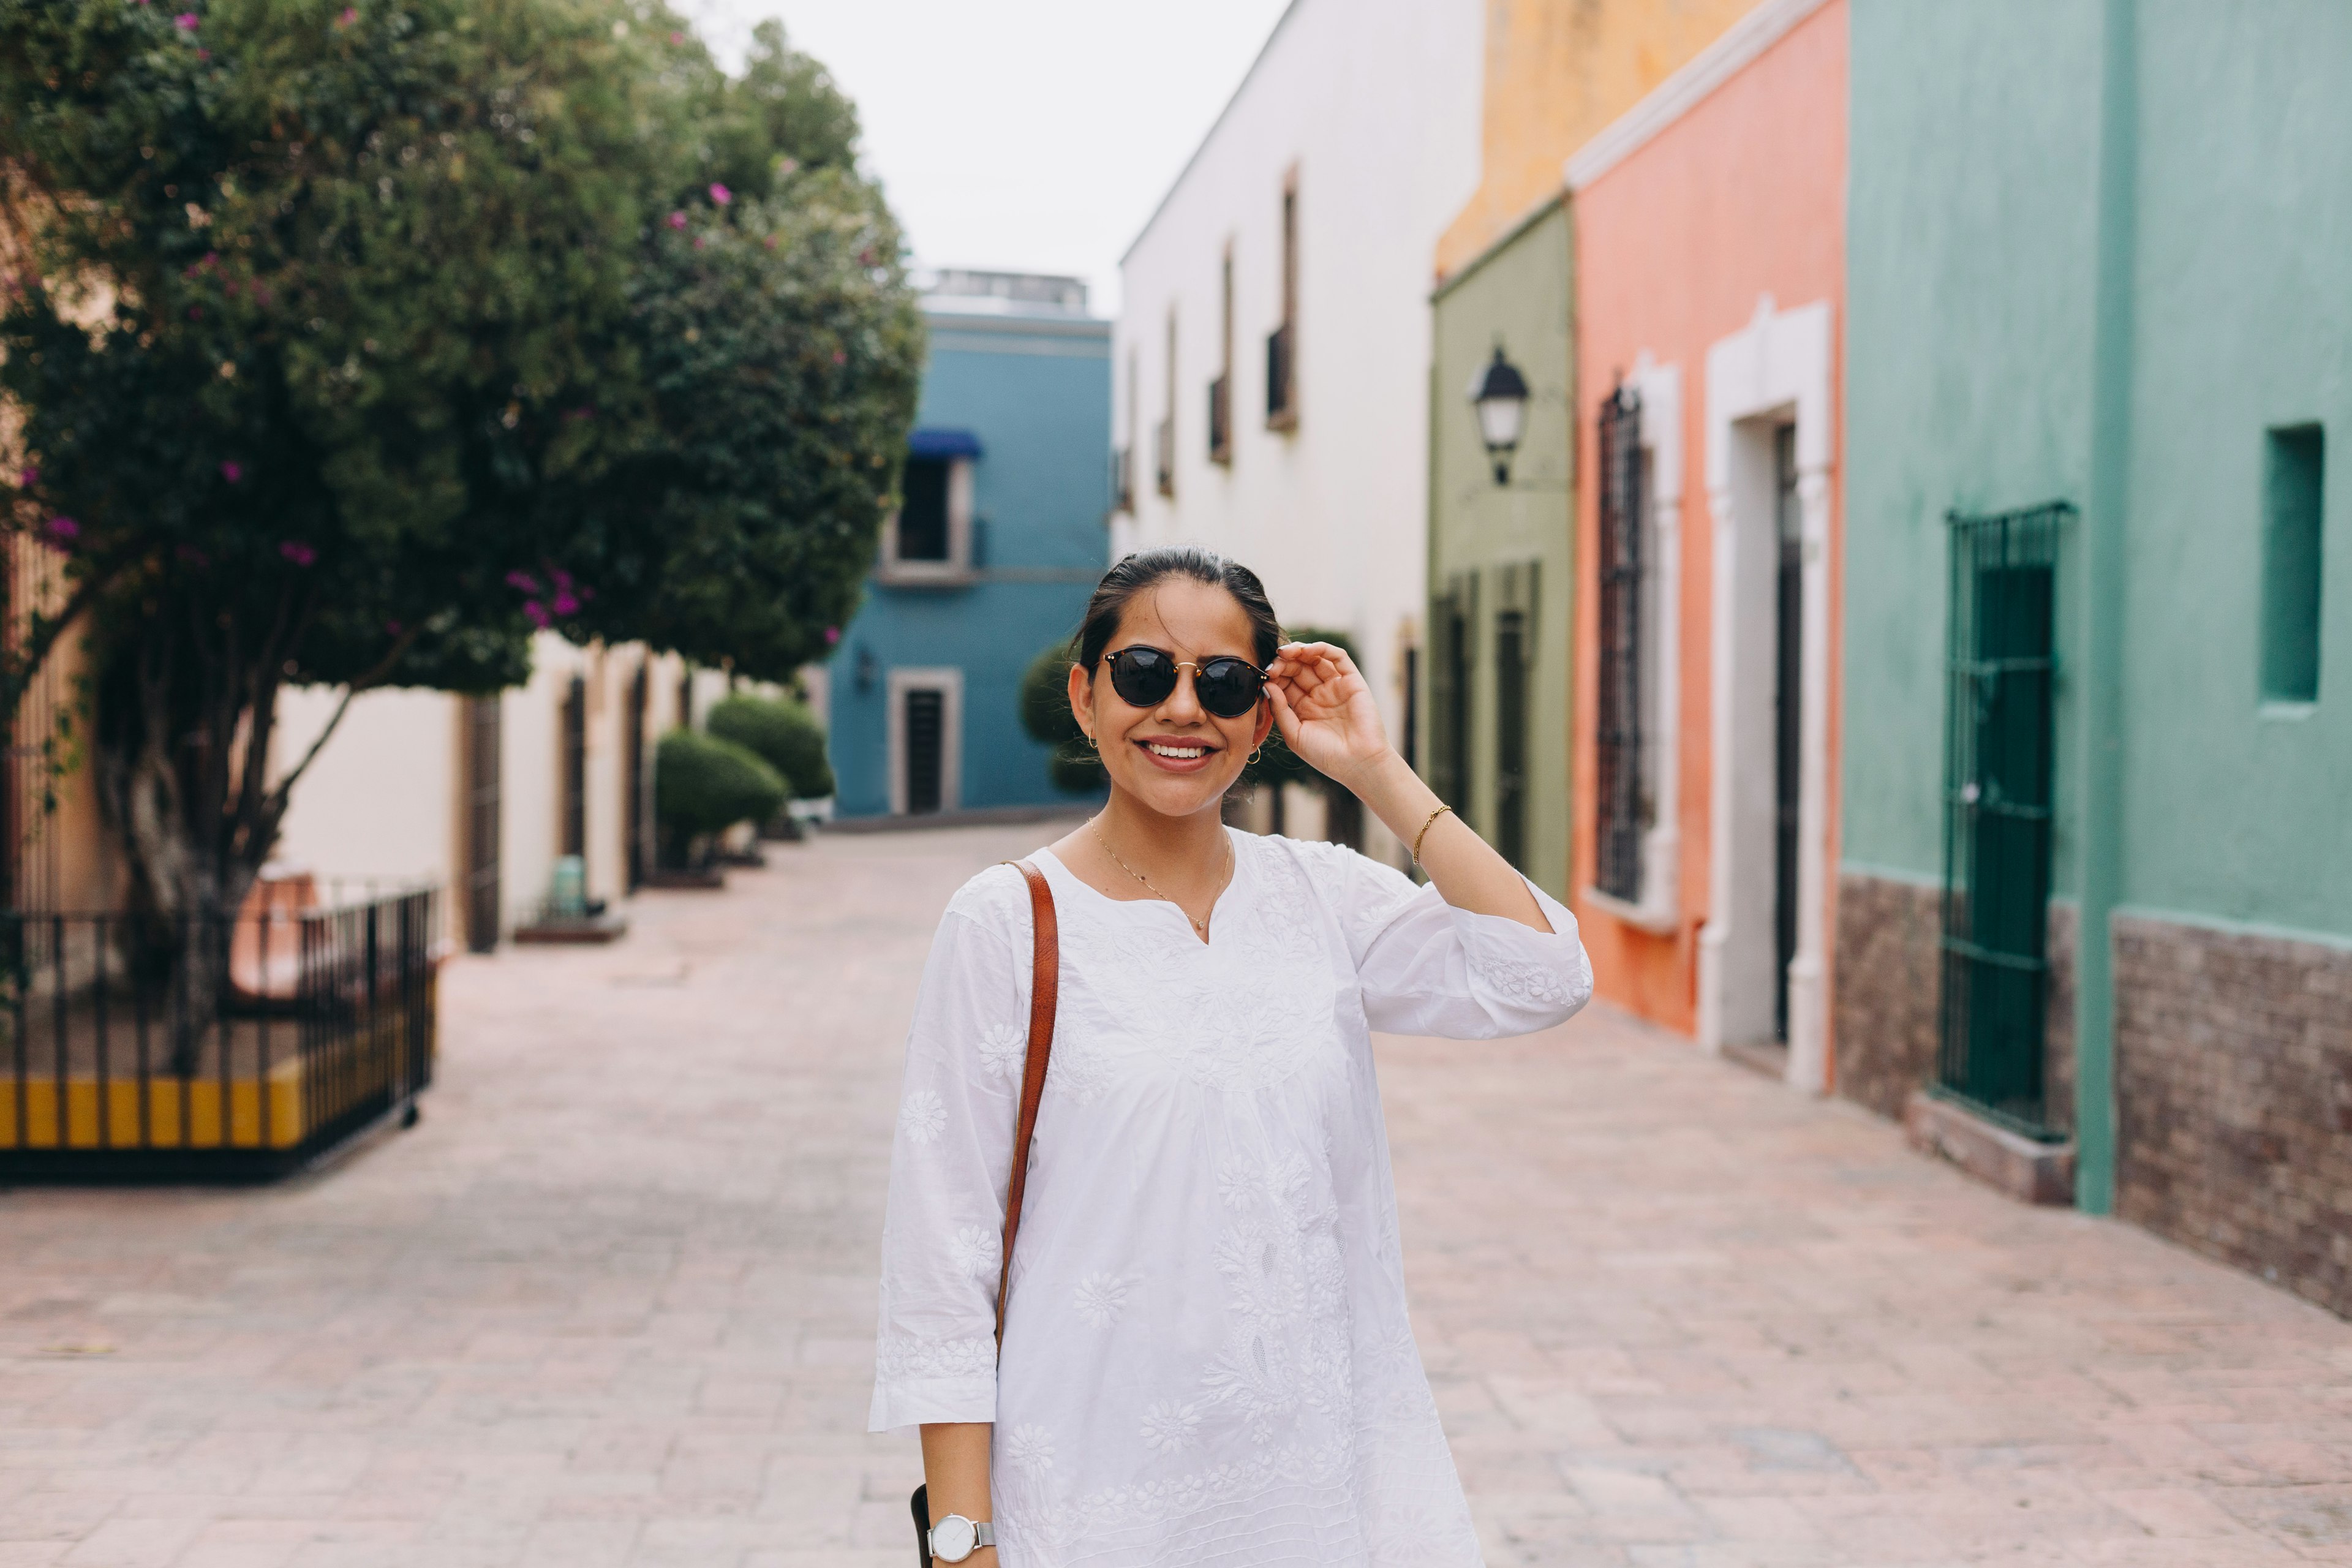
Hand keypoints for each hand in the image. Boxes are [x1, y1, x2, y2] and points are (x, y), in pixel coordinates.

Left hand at [1265, 642, 1391, 789]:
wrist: (1358, 764)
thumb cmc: (1326, 756)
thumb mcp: (1294, 734)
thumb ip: (1280, 709)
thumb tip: (1267, 685)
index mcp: (1304, 707)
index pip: (1286, 682)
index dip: (1275, 675)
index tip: (1264, 675)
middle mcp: (1319, 694)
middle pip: (1298, 668)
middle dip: (1284, 663)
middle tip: (1274, 665)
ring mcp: (1336, 686)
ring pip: (1315, 659)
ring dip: (1299, 651)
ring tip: (1285, 653)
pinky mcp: (1352, 680)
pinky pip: (1338, 657)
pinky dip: (1322, 648)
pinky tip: (1306, 650)